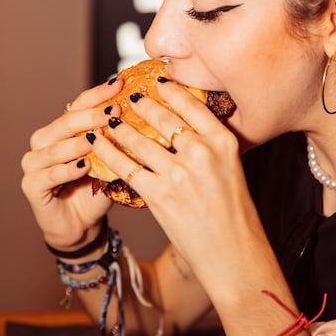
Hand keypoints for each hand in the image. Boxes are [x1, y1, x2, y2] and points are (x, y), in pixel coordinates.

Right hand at [21, 77, 123, 250]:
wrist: (82, 224)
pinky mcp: (31, 185)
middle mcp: (44, 140)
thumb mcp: (110, 159)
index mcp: (62, 128)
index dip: (99, 94)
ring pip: (57, 147)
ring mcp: (34, 163)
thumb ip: (116, 138)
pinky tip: (85, 166)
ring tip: (100, 137)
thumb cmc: (97, 187)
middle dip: (92, 115)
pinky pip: (50, 174)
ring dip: (80, 142)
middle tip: (114, 111)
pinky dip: (68, 169)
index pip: (79, 104)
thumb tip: (144, 112)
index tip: (119, 84)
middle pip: (67, 122)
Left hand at [83, 79, 260, 286]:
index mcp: (224, 142)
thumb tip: (186, 127)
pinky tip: (99, 144)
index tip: (159, 82)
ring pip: (140, 140)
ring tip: (109, 119)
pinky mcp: (159, 195)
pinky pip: (126, 167)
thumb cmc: (236, 214)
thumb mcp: (232, 169)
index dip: (172, 90)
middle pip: (163, 118)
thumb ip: (212, 145)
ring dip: (120, 127)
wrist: (234, 254)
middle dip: (142, 104)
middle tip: (130, 96)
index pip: (192, 105)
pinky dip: (109, 153)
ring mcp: (178, 173)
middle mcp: (201, 152)